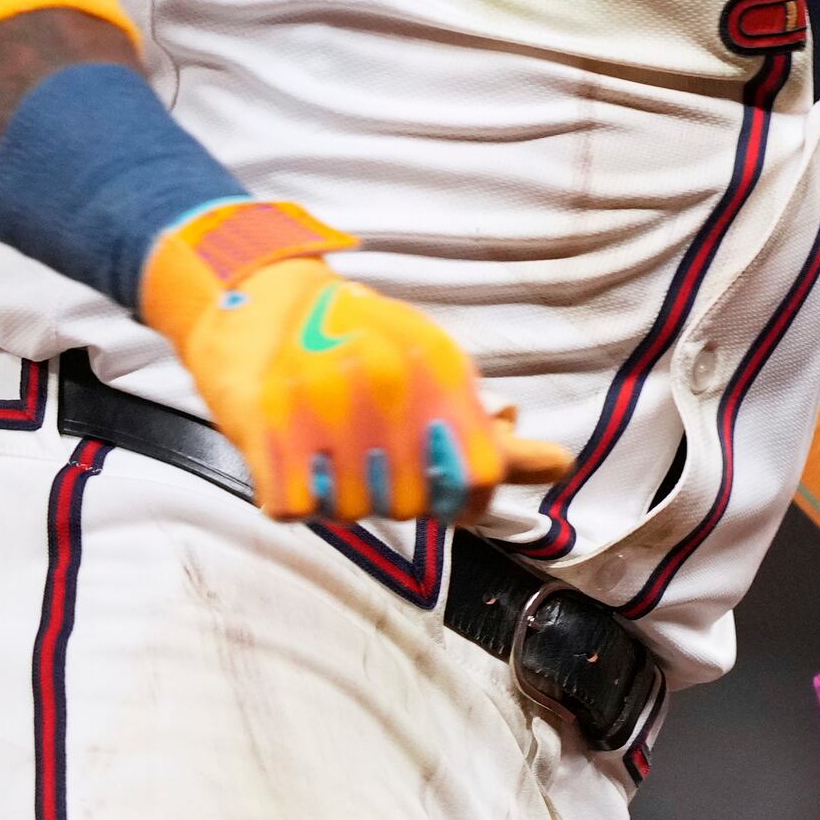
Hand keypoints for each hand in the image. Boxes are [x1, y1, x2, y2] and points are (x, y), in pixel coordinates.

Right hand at [169, 254, 571, 525]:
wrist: (262, 308)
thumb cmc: (361, 345)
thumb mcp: (432, 367)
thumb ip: (485, 425)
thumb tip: (558, 464)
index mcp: (434, 361)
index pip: (482, 471)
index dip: (473, 498)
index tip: (457, 499)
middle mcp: (385, 380)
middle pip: (417, 502)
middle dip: (403, 496)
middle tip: (381, 463)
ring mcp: (325, 405)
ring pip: (355, 512)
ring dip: (347, 499)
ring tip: (339, 458)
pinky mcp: (270, 429)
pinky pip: (296, 507)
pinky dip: (297, 495)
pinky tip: (300, 460)